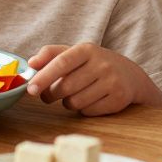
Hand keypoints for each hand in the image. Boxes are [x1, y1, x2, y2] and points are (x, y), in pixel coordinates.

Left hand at [26, 43, 161, 115]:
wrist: (130, 75)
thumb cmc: (93, 64)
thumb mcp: (75, 53)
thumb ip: (50, 55)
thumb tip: (31, 63)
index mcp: (86, 49)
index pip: (61, 63)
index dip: (44, 77)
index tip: (30, 89)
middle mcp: (102, 64)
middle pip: (65, 87)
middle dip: (51, 94)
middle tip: (48, 95)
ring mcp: (112, 81)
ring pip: (75, 102)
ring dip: (68, 102)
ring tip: (74, 94)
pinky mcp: (118, 99)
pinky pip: (88, 111)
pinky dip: (83, 109)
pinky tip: (90, 100)